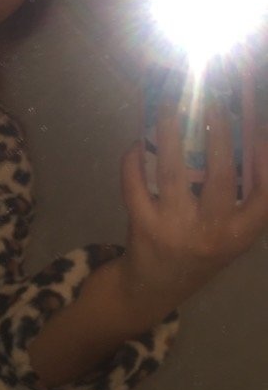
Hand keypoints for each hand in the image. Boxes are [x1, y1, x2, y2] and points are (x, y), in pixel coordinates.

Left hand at [118, 102, 267, 317]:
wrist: (154, 289)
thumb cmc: (198, 250)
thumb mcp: (228, 234)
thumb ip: (239, 198)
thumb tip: (242, 137)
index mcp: (239, 234)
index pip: (264, 198)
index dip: (266, 164)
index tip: (260, 131)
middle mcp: (212, 234)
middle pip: (221, 176)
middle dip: (218, 133)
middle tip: (211, 100)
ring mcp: (176, 230)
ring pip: (172, 173)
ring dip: (170, 133)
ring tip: (168, 105)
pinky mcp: (143, 228)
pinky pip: (136, 185)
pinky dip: (134, 160)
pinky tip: (138, 144)